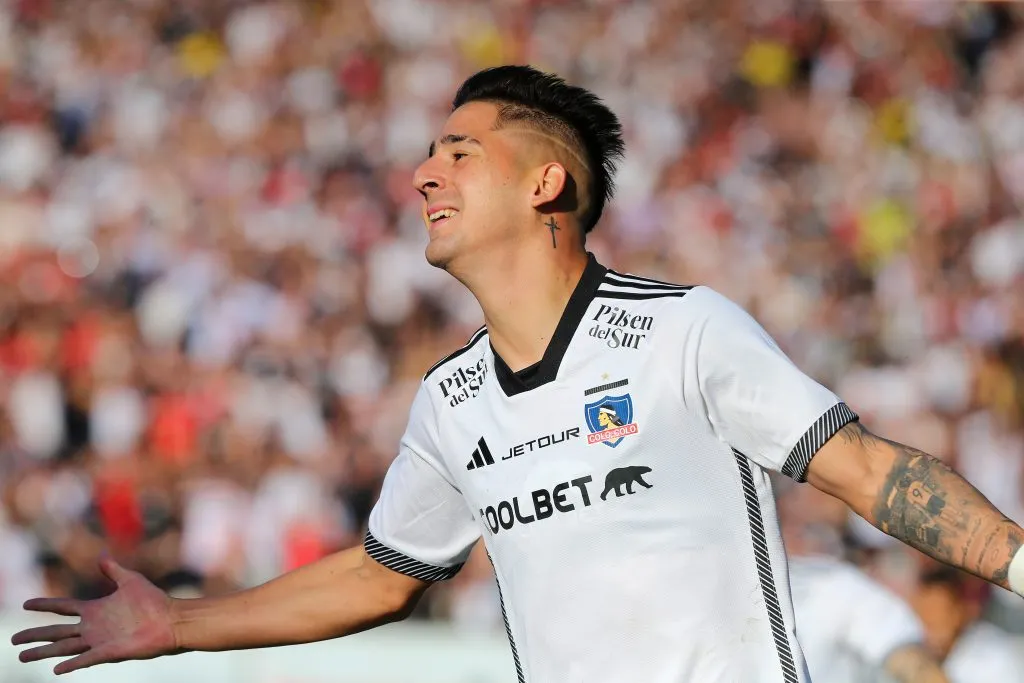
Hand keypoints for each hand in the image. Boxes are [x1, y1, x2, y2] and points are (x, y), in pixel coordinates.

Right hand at [11, 557, 179, 674]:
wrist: (172, 620)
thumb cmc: (153, 601)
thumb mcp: (130, 580)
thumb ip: (113, 570)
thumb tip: (101, 556)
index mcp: (95, 610)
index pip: (63, 607)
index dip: (45, 606)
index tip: (26, 605)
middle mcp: (93, 626)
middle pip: (57, 631)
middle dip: (35, 635)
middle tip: (13, 641)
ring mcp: (99, 640)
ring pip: (64, 647)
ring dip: (44, 652)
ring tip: (23, 656)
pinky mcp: (109, 652)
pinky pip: (86, 658)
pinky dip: (72, 663)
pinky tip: (56, 669)